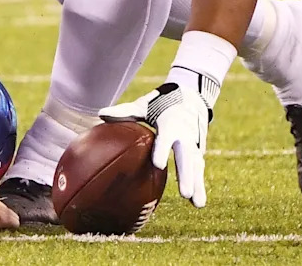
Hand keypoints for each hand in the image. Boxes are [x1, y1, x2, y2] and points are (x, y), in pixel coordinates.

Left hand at [98, 84, 210, 207]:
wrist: (190, 98)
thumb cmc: (160, 103)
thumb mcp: (144, 105)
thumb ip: (125, 111)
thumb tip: (100, 113)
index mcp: (170, 123)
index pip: (166, 138)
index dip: (162, 150)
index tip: (158, 164)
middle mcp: (185, 135)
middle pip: (186, 157)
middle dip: (186, 175)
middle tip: (184, 193)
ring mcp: (194, 144)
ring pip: (195, 166)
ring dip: (196, 185)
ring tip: (196, 204)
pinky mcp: (198, 151)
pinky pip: (198, 170)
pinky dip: (200, 185)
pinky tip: (198, 203)